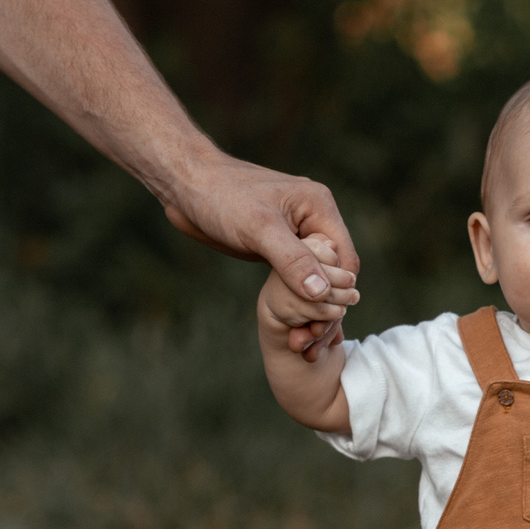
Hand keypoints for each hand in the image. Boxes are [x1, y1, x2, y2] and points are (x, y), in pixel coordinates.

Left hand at [164, 154, 361, 352]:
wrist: (184, 186)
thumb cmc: (221, 197)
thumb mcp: (258, 229)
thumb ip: (292, 260)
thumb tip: (322, 293)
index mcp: (319, 207)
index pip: (345, 259)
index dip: (338, 294)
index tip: (321, 325)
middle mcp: (313, 220)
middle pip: (335, 273)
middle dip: (325, 308)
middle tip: (307, 342)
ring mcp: (295, 235)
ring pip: (315, 279)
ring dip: (310, 310)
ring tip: (299, 343)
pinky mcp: (277, 247)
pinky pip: (296, 278)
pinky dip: (296, 303)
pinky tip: (292, 328)